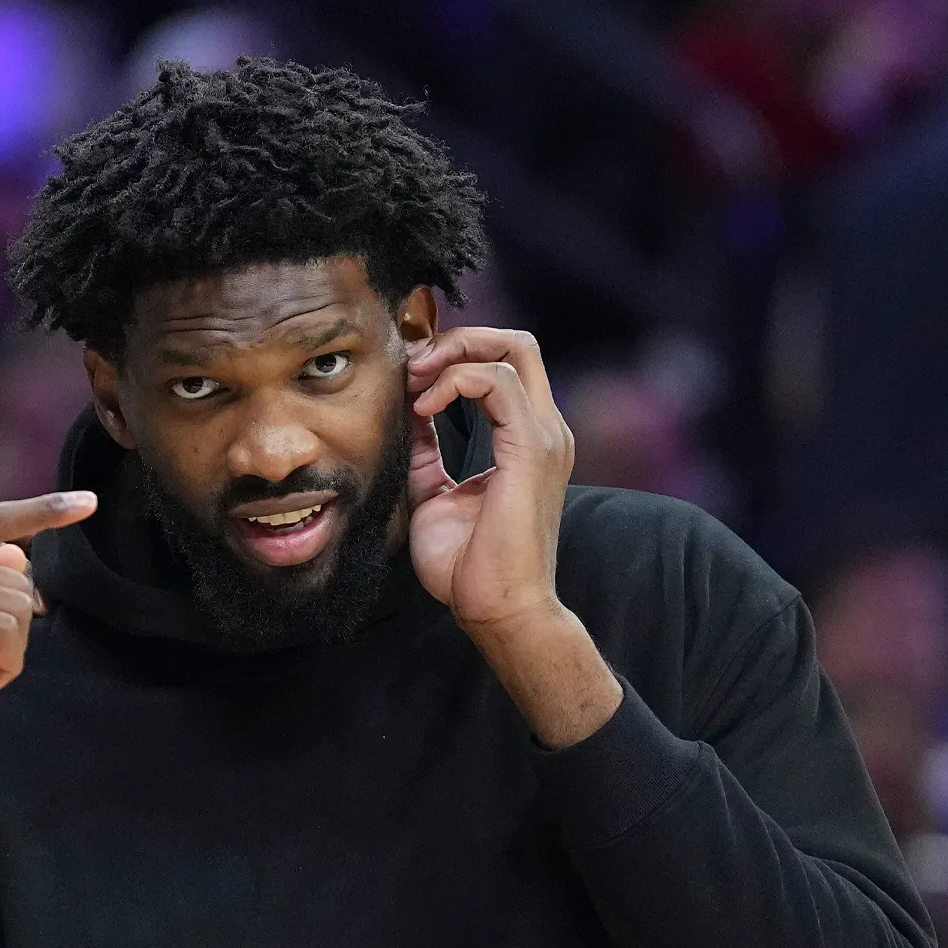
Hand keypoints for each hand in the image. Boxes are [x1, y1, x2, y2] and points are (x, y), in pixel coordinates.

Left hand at [403, 327, 617, 746]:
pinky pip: (496, 382)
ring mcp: (543, 435)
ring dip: (450, 357)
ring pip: (511, 349)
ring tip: (413, 385)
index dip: (452, 357)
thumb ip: (427, 446)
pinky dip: (454, 382)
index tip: (406, 377)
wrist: (496, 607)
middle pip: (515, 343)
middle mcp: (543, 428)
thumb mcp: (433, 487)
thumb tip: (404, 407)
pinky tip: (423, 409)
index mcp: (524, 438)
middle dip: (457, 340)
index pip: (500, 365)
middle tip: (413, 365)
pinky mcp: (531, 447)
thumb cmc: (466, 561)